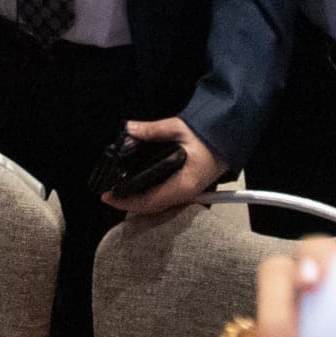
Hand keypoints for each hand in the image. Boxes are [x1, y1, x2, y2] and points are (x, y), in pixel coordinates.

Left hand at [109, 115, 224, 215]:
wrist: (228, 138)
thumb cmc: (206, 135)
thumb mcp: (179, 128)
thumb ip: (153, 130)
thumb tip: (129, 128)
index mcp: (184, 185)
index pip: (150, 201)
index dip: (127, 201)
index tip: (108, 196)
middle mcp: (185, 195)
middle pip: (152, 208)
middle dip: (129, 204)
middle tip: (109, 196)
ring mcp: (188, 195)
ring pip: (158, 207)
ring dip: (138, 203)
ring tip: (119, 195)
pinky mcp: (187, 191)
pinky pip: (165, 201)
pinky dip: (149, 199)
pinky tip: (137, 192)